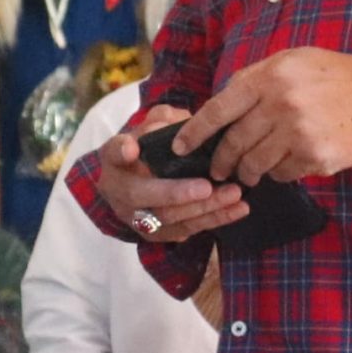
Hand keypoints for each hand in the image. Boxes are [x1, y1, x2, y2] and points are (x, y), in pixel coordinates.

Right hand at [94, 112, 248, 247]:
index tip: (132, 148)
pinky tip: (238, 209)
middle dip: (177, 193)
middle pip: (143, 195)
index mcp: (113, 159)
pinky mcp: (157, 233)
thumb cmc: (150, 147)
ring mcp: (136, 216)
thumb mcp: (153, 125)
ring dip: (205, 208)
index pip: (112, 152)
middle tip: (207, 186)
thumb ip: (164, 119)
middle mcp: (119, 191)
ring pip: (169, 218)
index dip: (121, 151)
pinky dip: (215, 220)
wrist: (143, 179)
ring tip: (234, 194)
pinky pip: (186, 230)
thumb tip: (181, 121)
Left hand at [181, 49, 351, 184]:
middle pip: (233, 143)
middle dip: (219, 160)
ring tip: (247, 171)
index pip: (218, 109)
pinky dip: (278, 173)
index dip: (194, 132)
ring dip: (247, 171)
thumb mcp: (292, 60)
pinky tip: (285, 164)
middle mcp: (280, 105)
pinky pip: (282, 174)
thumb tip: (221, 105)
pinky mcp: (316, 158)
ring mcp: (298, 134)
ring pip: (254, 164)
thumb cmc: (335, 75)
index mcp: (269, 77)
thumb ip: (254, 80)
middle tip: (216, 168)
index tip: (179, 147)